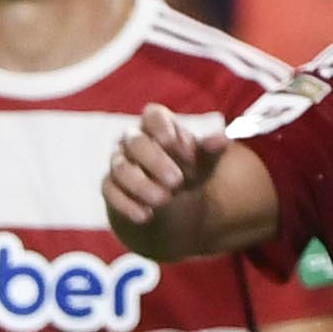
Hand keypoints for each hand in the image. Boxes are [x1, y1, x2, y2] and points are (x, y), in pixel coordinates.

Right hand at [101, 103, 232, 258]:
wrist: (170, 204)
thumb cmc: (187, 172)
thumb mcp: (204, 163)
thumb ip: (211, 151)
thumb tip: (222, 139)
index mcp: (157, 125)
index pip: (152, 115)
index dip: (166, 131)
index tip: (186, 153)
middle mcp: (133, 140)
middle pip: (135, 142)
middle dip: (156, 162)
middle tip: (178, 182)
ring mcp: (118, 163)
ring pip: (121, 169)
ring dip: (142, 185)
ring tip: (164, 200)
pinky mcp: (110, 186)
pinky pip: (110, 191)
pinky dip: (127, 205)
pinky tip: (146, 216)